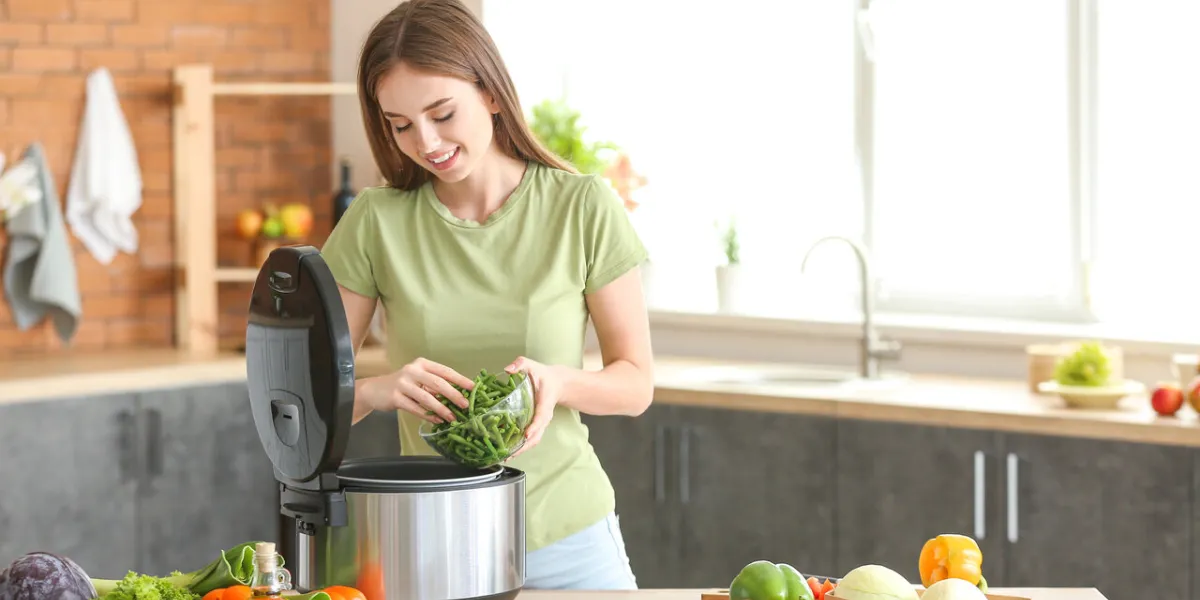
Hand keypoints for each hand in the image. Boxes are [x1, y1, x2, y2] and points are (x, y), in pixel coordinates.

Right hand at [359, 358, 474, 423]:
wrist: (374, 390)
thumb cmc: (403, 385)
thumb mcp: (418, 379)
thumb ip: (435, 385)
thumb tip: (459, 395)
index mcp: (422, 364)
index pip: (445, 371)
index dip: (460, 379)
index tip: (473, 387)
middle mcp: (412, 371)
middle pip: (438, 383)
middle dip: (454, 395)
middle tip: (465, 405)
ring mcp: (403, 383)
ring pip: (427, 398)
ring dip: (442, 409)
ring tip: (452, 417)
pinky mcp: (396, 397)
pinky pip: (416, 408)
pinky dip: (428, 415)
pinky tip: (437, 420)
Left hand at [504, 356, 563, 457]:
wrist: (556, 382)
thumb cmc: (542, 375)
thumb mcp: (532, 365)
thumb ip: (521, 364)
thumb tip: (508, 369)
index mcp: (544, 403)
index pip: (541, 417)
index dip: (534, 426)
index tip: (526, 434)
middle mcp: (544, 417)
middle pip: (536, 436)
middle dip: (523, 446)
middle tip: (509, 454)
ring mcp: (541, 423)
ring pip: (533, 441)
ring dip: (521, 450)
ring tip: (505, 456)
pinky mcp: (536, 426)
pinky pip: (530, 439)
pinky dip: (520, 447)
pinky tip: (507, 451)